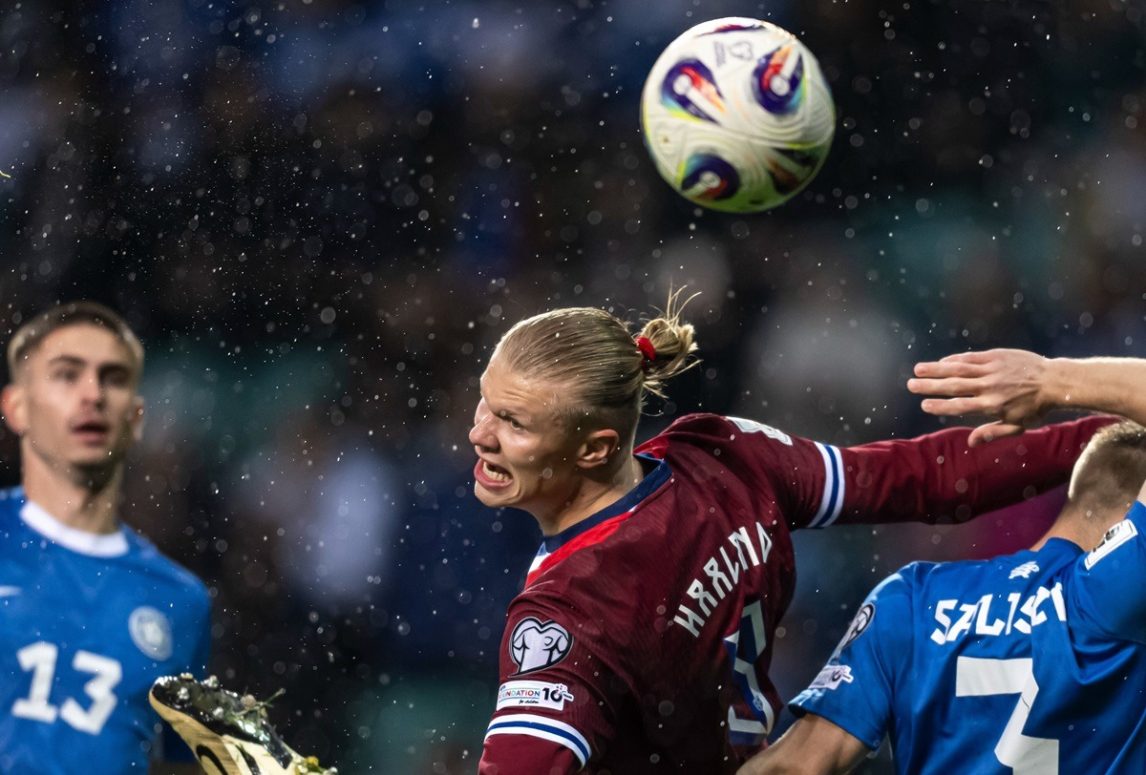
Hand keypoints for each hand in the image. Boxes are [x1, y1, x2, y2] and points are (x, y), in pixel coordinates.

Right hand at [907, 349, 1049, 446]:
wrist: (1055, 381)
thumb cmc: (1036, 407)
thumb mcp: (1017, 425)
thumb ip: (992, 432)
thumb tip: (970, 443)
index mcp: (992, 405)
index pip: (960, 406)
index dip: (940, 406)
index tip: (925, 405)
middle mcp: (989, 387)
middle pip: (954, 386)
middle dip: (930, 386)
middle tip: (911, 385)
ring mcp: (992, 370)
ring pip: (958, 368)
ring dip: (936, 369)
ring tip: (918, 369)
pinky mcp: (996, 356)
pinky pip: (971, 357)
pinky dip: (955, 359)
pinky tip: (942, 361)